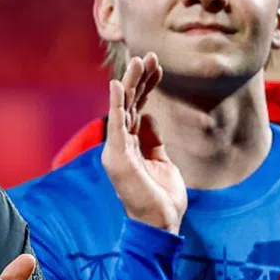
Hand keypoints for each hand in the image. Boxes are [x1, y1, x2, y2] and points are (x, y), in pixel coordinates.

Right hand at [101, 53, 185, 233]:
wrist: (160, 223)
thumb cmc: (163, 197)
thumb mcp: (162, 161)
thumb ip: (153, 139)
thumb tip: (149, 116)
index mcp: (131, 145)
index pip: (138, 108)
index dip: (147, 87)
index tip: (158, 67)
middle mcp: (120, 145)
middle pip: (130, 104)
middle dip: (140, 79)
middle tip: (149, 56)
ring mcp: (117, 150)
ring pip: (123, 109)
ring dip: (131, 83)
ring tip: (139, 60)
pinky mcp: (117, 156)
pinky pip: (117, 124)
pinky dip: (117, 104)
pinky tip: (119, 85)